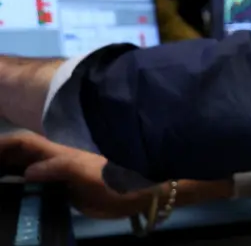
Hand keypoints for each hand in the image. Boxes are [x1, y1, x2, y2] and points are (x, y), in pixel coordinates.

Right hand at [0, 132, 154, 218]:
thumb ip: (61, 168)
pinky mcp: (64, 189)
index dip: (1, 146)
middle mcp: (53, 159)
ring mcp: (58, 174)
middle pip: (18, 156)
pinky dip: (18, 189)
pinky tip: (9, 198)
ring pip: (23, 170)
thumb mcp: (89, 173)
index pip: (21, 144)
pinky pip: (34, 186)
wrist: (144, 191)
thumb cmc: (117, 179)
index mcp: (56, 151)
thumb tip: (28, 172)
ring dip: (5, 174)